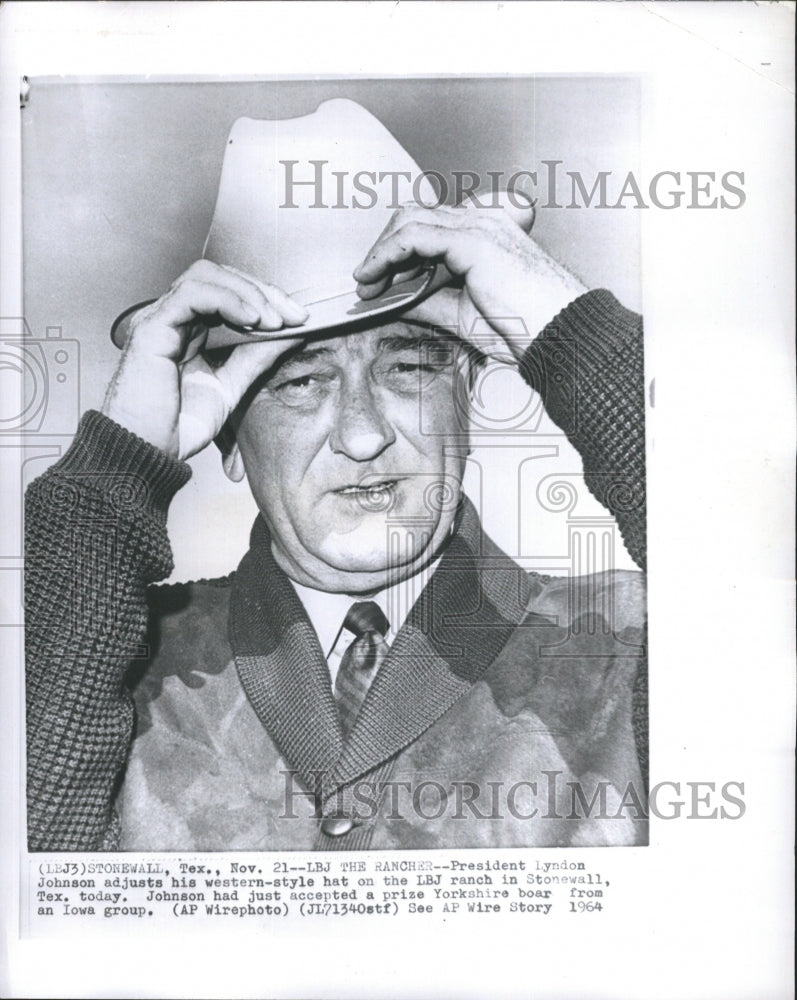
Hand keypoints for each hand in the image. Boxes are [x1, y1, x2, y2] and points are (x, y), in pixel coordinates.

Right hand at [102, 260, 307, 458]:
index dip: (264, 298)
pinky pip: (191, 294)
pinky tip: (251, 319)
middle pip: (220, 277)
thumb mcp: (230, 386)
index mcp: (188, 331)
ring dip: (247, 292)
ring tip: (272, 320)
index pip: (228, 292)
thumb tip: (291, 334)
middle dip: (262, 290)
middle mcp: (173, 319)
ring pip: (205, 276)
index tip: (299, 319)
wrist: (147, 453)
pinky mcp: (152, 328)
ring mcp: (160, 320)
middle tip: (294, 315)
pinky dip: (226, 299)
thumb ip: (256, 358)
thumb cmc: (175, 428)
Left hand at [353, 196, 585, 361]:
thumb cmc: (526, 328)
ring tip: (366, 281)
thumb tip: (396, 299)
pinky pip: (414, 236)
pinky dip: (388, 254)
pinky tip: (376, 275)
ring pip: (411, 221)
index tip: (377, 281)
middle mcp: (483, 222)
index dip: (398, 250)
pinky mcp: (473, 240)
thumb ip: (429, 301)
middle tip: (366, 281)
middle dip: (385, 248)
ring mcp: (479, 226)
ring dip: (381, 252)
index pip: (431, 226)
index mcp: (487, 234)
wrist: (559, 336)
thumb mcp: (462, 315)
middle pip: (416, 216)